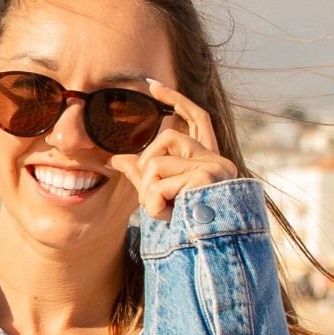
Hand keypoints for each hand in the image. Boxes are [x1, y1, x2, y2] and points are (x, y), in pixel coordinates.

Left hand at [111, 80, 241, 222]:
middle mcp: (217, 159)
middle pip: (167, 138)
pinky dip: (156, 203)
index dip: (176, 100)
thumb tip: (116, 158)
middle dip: (148, 166)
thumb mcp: (161, 195)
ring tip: (165, 209)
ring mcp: (214, 166)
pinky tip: (170, 214)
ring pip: (156, 163)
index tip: (153, 86)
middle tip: (154, 197)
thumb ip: (143, 174)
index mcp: (210, 160)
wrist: (207, 248)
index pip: (197, 117)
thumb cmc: (186, 225)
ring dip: (150, 191)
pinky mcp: (205, 177)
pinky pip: (160, 184)